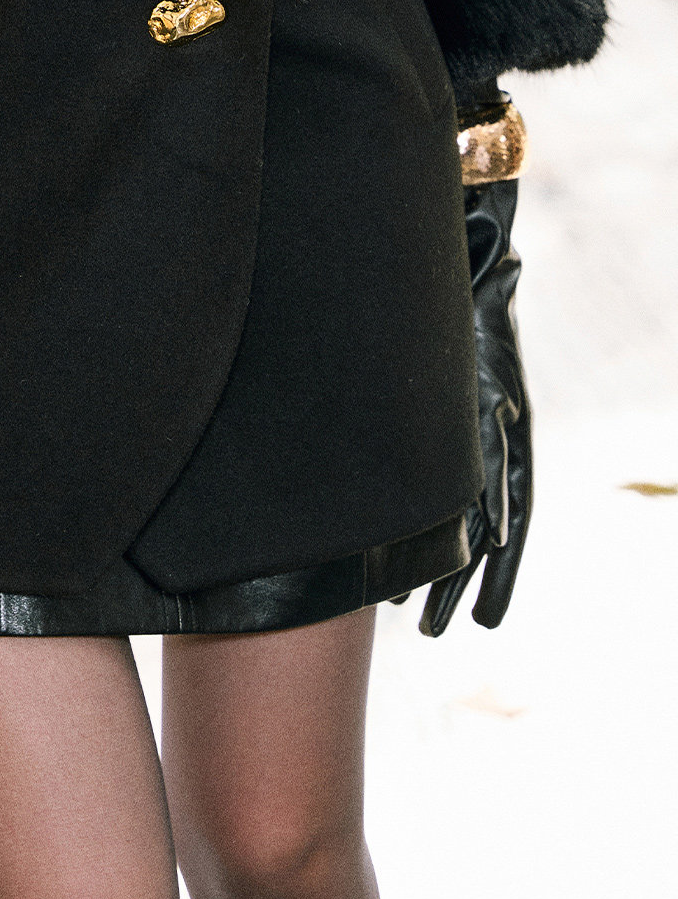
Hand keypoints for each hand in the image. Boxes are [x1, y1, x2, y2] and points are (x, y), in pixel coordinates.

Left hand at [419, 178, 532, 635]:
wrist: (468, 272)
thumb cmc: (460, 288)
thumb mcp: (467, 298)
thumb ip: (481, 296)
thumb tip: (500, 262)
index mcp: (500, 419)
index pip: (503, 504)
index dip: (495, 559)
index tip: (488, 611)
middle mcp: (491, 443)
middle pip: (479, 533)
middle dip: (459, 585)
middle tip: (436, 636)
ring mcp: (471, 448)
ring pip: (459, 531)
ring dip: (441, 579)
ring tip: (421, 629)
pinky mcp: (447, 444)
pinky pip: (439, 507)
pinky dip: (426, 545)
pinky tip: (394, 583)